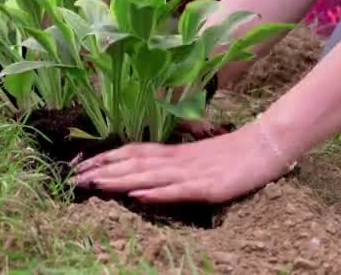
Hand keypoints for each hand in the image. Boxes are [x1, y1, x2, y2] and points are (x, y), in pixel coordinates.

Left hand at [69, 122, 295, 203]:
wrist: (265, 146)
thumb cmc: (230, 153)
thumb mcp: (195, 157)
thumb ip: (170, 162)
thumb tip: (143, 175)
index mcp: (172, 152)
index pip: (131, 152)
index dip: (105, 158)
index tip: (81, 166)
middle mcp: (176, 160)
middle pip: (133, 163)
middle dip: (102, 170)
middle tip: (75, 179)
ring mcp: (191, 173)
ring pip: (149, 175)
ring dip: (120, 179)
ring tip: (95, 184)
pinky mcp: (208, 187)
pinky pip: (178, 190)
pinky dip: (156, 192)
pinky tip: (137, 196)